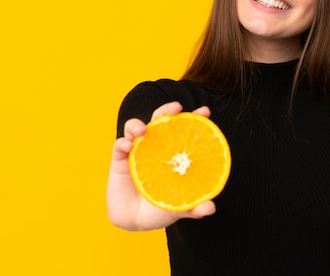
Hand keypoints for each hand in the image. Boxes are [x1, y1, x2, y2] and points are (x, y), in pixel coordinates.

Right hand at [106, 101, 215, 229]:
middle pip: (160, 121)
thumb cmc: (162, 208)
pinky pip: (119, 146)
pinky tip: (127, 146)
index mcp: (173, 152)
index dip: (195, 118)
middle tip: (176, 107)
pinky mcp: (119, 160)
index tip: (205, 111)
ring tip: (143, 130)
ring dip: (137, 125)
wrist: (136, 221)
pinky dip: (122, 143)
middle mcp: (155, 147)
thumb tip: (211, 208)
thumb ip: (195, 208)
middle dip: (168, 110)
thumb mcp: (181, 207)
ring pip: (135, 128)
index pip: (184, 129)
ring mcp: (137, 151)